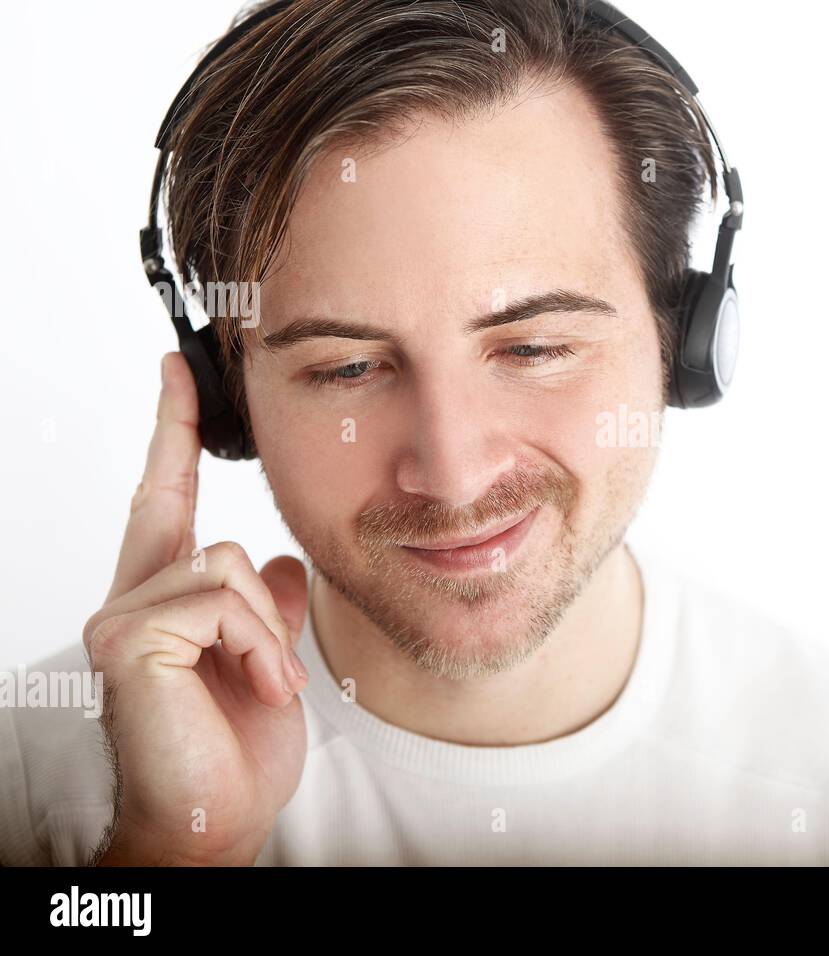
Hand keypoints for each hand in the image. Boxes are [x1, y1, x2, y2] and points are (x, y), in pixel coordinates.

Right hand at [84, 352, 309, 864]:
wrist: (218, 815)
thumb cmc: (235, 748)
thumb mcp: (267, 661)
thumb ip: (267, 606)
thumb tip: (277, 562)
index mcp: (163, 598)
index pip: (164, 496)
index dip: (173, 430)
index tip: (179, 370)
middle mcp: (131, 598)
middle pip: (211, 537)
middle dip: (263, 609)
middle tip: (270, 679)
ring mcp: (122, 616)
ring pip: (226, 566)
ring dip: (267, 636)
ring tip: (264, 688)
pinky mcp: (127, 636)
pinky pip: (220, 600)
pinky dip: (257, 645)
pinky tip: (255, 687)